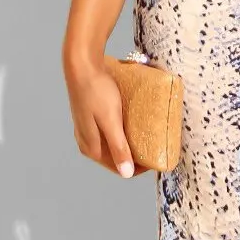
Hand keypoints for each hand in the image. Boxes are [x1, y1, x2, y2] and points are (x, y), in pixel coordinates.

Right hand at [63, 47, 148, 178]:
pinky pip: (109, 133)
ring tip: (147, 135)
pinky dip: (122, 133)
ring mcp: (87, 131)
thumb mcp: (111, 121)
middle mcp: (87, 143)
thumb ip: (118, 147)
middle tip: (155, 145)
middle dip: (136, 155)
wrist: (81, 65)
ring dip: (130, 143)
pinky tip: (132, 124)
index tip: (157, 157)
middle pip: (116, 158)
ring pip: (113, 145)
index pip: (120, 168)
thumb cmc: (96, 91)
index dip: (140, 166)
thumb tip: (127, 174)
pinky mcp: (90, 118)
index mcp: (91, 149)